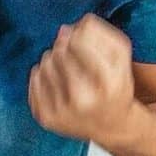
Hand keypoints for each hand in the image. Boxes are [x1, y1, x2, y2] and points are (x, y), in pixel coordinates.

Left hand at [28, 14, 135, 143]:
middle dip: (63, 46)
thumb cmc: (115, 87)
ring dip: (52, 59)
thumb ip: (102, 35)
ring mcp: (62, 110)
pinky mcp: (46, 116)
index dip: (75, 34)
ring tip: (65, 67)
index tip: (76, 36)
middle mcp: (84, 100)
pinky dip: (42, 73)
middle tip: (69, 50)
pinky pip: (34, 79)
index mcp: (108, 83)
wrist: (111, 126)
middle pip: (59, 52)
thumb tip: (66, 28)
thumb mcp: (121, 60)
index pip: (79, 43)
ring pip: (45, 63)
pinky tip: (55, 79)